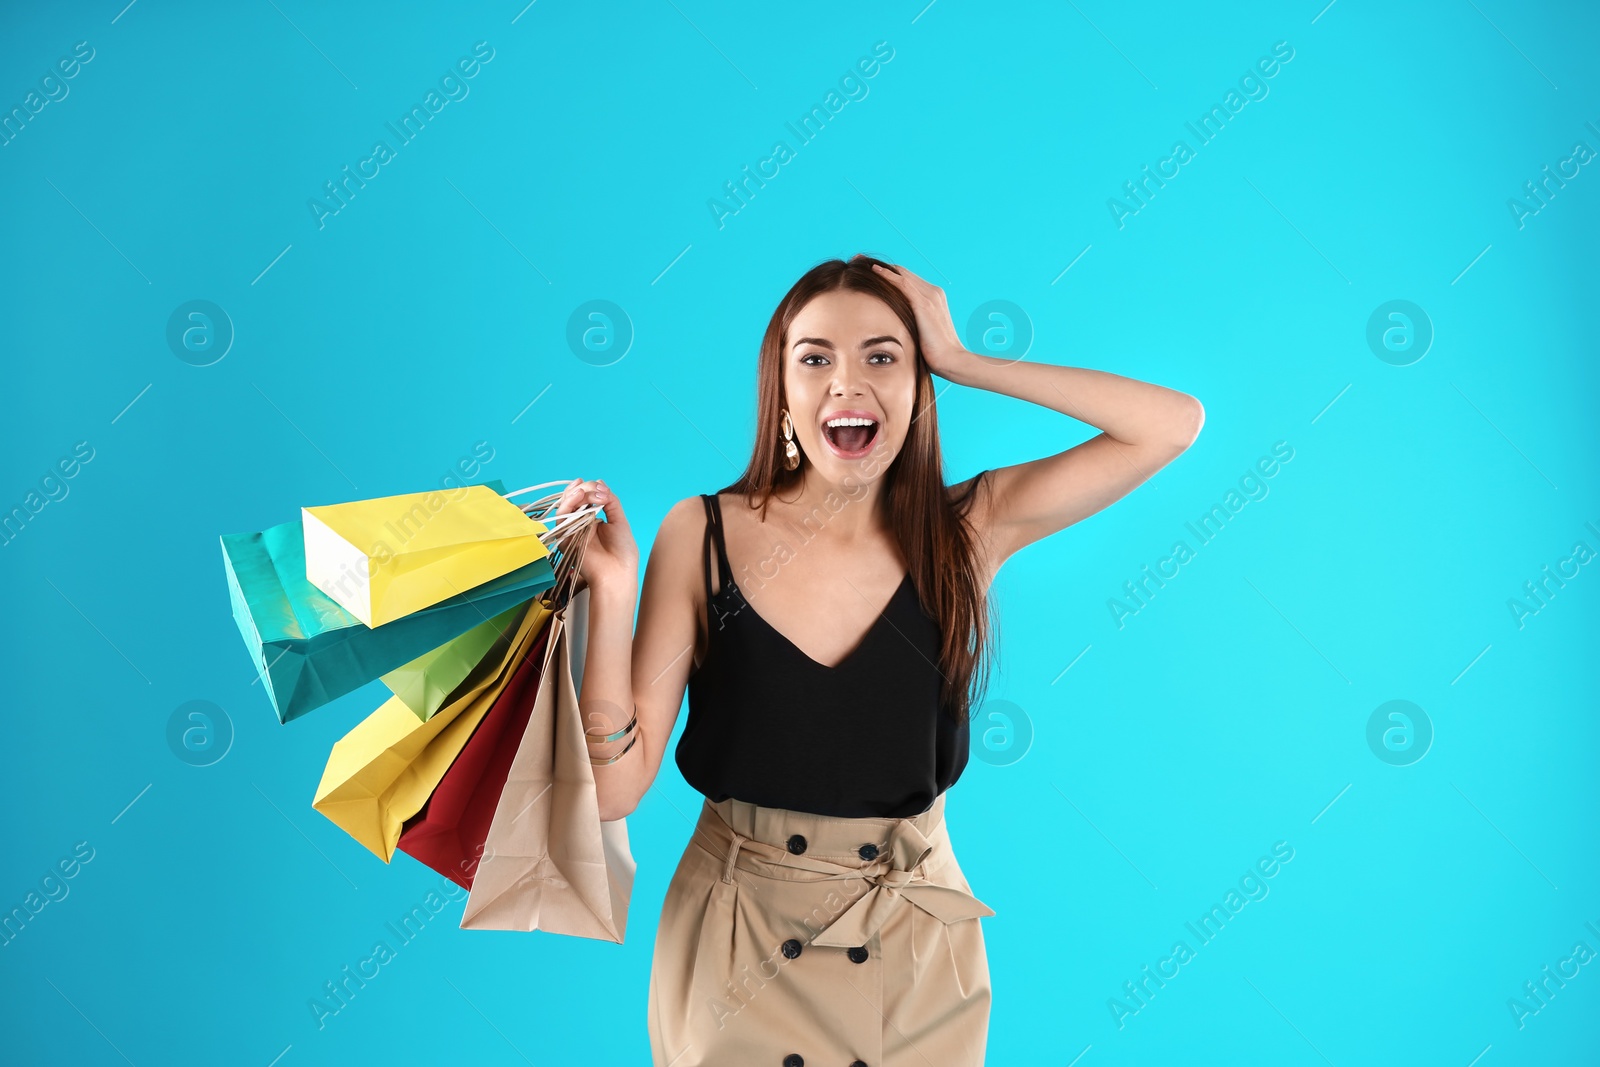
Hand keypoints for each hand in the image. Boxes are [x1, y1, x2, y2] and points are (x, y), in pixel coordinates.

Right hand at [554, 478, 637, 596]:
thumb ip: (610, 501)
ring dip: (576, 494)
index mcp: (594, 519)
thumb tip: (600, 483)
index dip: (591, 489)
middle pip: (575, 498)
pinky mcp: (565, 537)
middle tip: (598, 492)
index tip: (602, 489)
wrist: (617, 572)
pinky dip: (568, 503)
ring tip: (586, 492)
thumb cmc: (622, 551)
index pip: (587, 497)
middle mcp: (581, 522)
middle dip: (585, 489)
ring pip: (566, 505)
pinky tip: (579, 496)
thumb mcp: (619, 520)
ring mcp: (572, 529)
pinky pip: (561, 517)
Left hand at [862, 258, 972, 380]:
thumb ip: (909, 324)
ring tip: (859, 260)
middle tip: (857, 259)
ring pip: (901, 273)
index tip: (867, 271)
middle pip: (902, 272)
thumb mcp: (920, 333)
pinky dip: (887, 275)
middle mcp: (932, 292)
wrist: (951, 361)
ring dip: (878, 266)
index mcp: (933, 297)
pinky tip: (873, 271)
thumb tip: (891, 329)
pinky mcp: (925, 303)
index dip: (887, 273)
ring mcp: (930, 296)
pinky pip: (903, 283)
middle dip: (879, 265)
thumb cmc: (935, 354)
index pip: (906, 279)